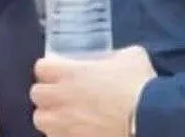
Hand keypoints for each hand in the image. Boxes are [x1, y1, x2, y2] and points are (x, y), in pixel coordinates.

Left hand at [31, 46, 155, 136]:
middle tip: (62, 94)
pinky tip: (76, 131)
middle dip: (47, 93)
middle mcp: (61, 98)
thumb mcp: (132, 57)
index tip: (59, 70)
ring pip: (40, 120)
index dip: (50, 68)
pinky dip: (62, 134)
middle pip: (36, 94)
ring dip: (51, 116)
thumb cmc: (139, 85)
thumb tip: (116, 59)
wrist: (148, 118)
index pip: (41, 67)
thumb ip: (116, 55)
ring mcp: (64, 125)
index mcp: (71, 73)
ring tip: (65, 116)